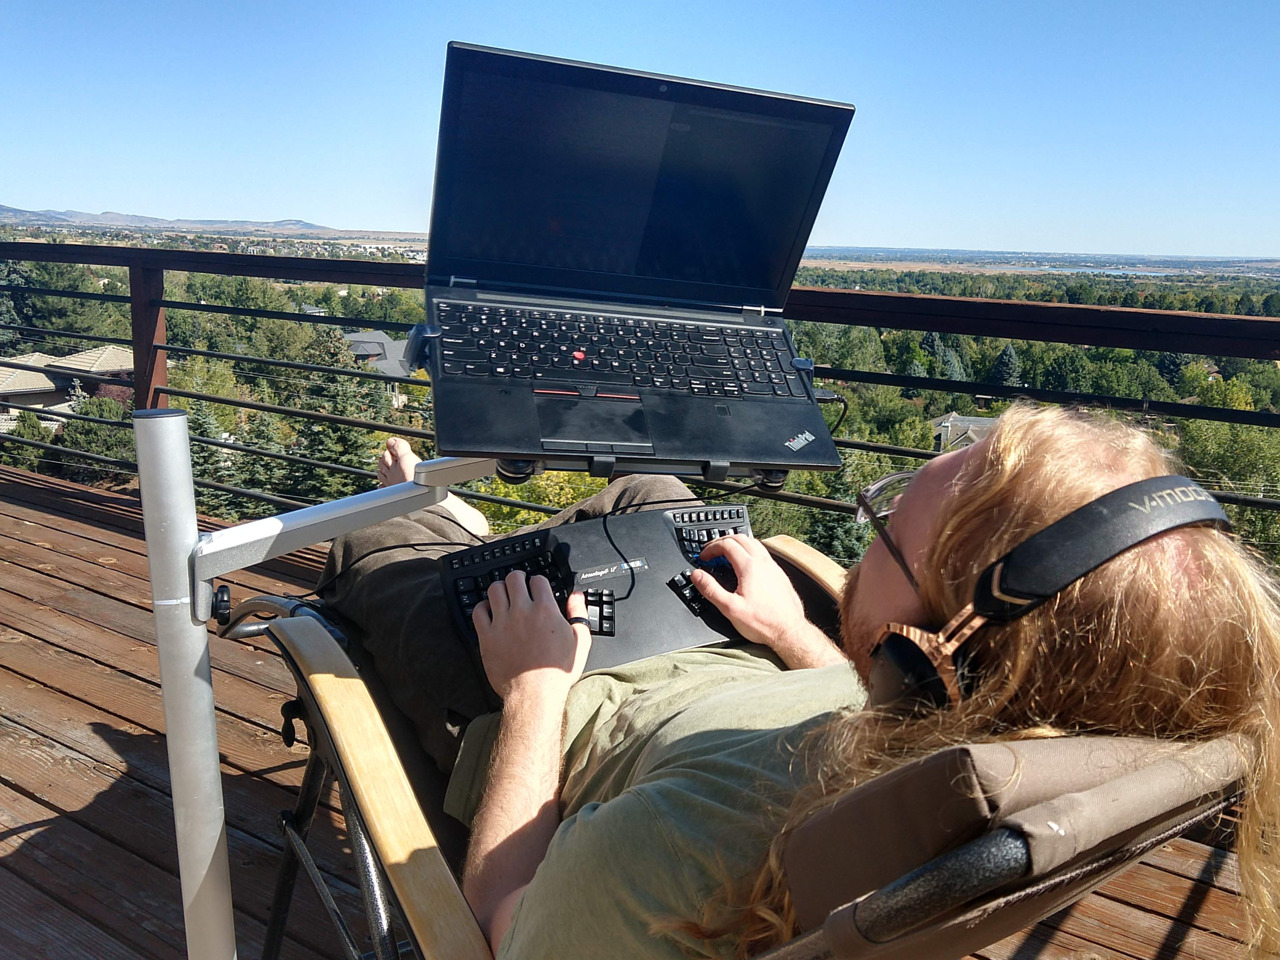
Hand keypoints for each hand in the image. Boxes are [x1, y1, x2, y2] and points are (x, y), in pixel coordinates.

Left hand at [472, 570, 591, 700]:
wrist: (534, 695)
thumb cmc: (556, 673)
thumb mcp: (580, 642)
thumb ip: (578, 614)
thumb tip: (577, 597)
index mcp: (545, 610)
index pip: (538, 580)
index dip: (538, 581)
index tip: (537, 586)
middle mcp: (522, 612)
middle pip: (514, 578)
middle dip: (517, 577)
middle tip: (518, 582)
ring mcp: (502, 623)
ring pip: (494, 590)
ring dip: (499, 588)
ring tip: (503, 593)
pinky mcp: (487, 636)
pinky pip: (479, 611)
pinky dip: (482, 606)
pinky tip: (488, 610)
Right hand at [692, 535, 844, 668]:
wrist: (789, 632)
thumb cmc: (764, 623)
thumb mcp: (730, 608)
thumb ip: (711, 589)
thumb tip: (697, 575)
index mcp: (749, 567)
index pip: (727, 544)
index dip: (711, 548)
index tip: (703, 557)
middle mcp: (763, 563)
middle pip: (740, 538)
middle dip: (722, 541)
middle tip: (712, 551)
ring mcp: (773, 567)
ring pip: (754, 543)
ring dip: (737, 543)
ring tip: (727, 554)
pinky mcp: (780, 574)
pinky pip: (763, 553)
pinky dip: (750, 552)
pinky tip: (746, 566)